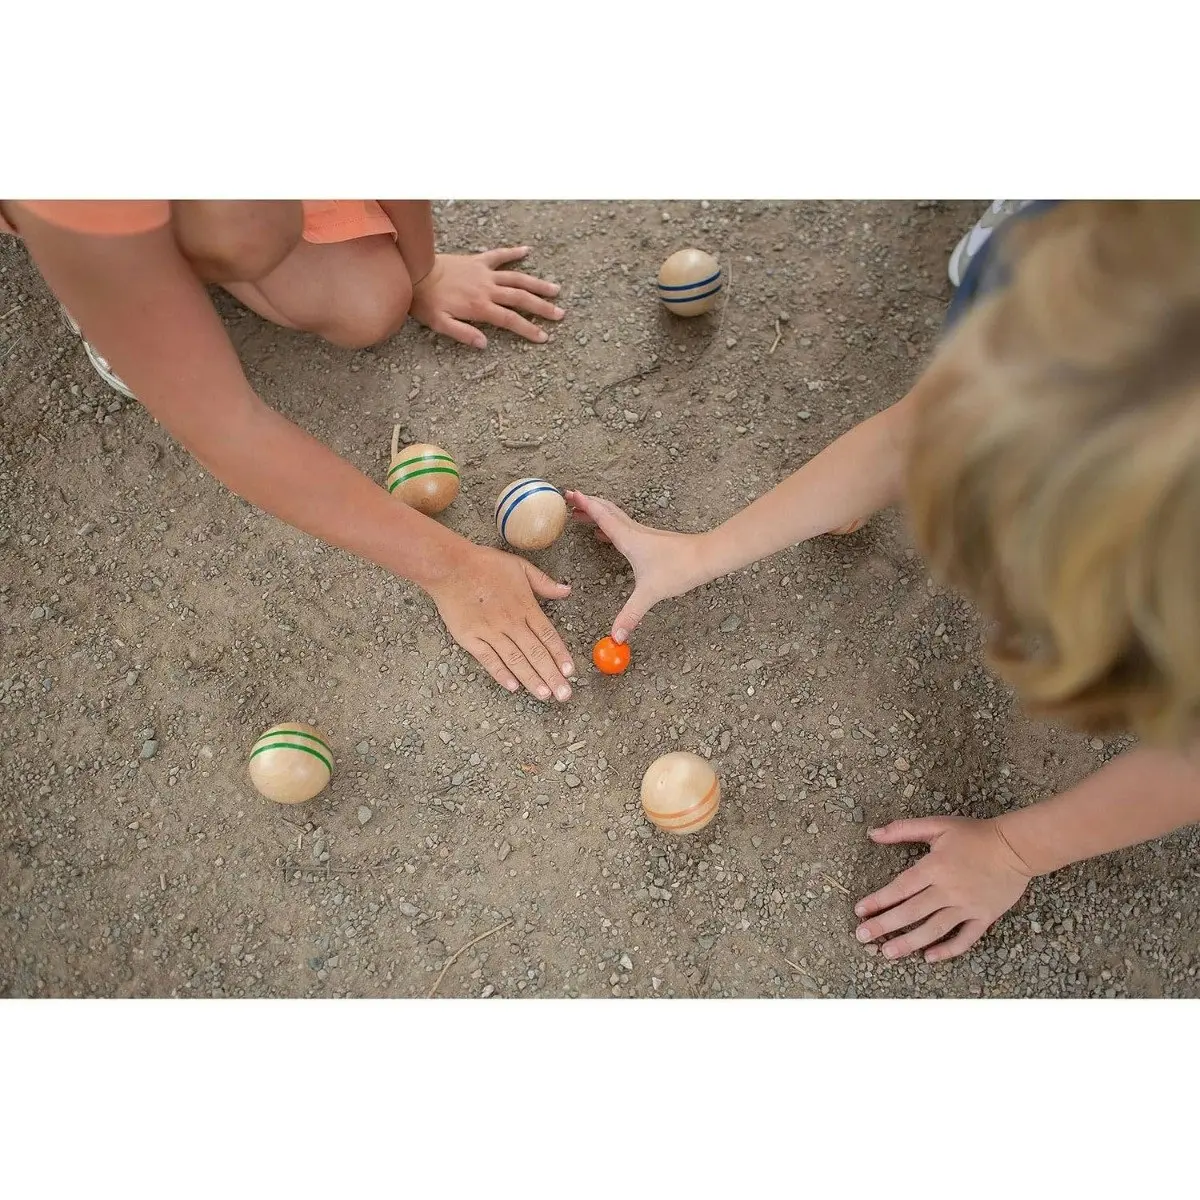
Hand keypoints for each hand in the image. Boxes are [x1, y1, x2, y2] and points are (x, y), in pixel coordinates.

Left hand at [410, 247, 563, 348]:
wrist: (415, 272)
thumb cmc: (426, 302)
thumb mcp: (440, 324)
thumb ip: (463, 334)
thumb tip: (485, 345)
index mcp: (480, 307)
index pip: (511, 320)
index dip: (529, 329)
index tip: (544, 337)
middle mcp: (488, 289)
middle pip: (521, 299)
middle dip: (542, 308)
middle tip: (560, 315)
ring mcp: (485, 273)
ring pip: (517, 278)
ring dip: (537, 284)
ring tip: (555, 290)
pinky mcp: (478, 261)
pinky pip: (499, 255)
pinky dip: (514, 252)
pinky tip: (528, 250)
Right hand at [424, 544, 575, 701]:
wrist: (450, 566)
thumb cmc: (484, 564)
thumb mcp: (520, 567)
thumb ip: (544, 583)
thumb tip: (567, 590)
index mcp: (525, 607)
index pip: (548, 636)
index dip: (560, 655)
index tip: (570, 672)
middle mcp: (511, 623)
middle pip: (536, 653)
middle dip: (552, 676)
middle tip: (564, 695)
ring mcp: (490, 632)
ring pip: (516, 660)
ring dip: (532, 679)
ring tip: (545, 695)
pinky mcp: (470, 638)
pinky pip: (489, 660)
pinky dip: (501, 674)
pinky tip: (513, 687)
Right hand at [565, 490, 710, 642]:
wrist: (706, 557)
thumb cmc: (679, 568)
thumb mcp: (650, 593)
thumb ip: (630, 615)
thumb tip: (616, 636)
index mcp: (628, 539)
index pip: (601, 516)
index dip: (584, 504)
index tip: (569, 493)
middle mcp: (634, 532)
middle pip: (606, 511)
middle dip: (587, 504)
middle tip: (569, 500)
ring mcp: (643, 534)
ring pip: (615, 517)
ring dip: (598, 513)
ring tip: (583, 516)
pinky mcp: (651, 540)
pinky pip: (624, 527)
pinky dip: (611, 525)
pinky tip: (608, 536)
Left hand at [854, 816, 1032, 962]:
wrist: (1017, 847)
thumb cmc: (975, 834)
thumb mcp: (937, 825)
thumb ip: (903, 829)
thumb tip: (873, 834)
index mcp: (934, 867)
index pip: (899, 889)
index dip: (878, 901)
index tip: (859, 911)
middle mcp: (948, 890)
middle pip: (911, 912)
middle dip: (884, 925)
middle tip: (862, 937)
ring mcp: (967, 906)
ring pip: (934, 929)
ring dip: (909, 943)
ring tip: (888, 953)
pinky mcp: (984, 917)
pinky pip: (965, 938)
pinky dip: (948, 950)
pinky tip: (929, 957)